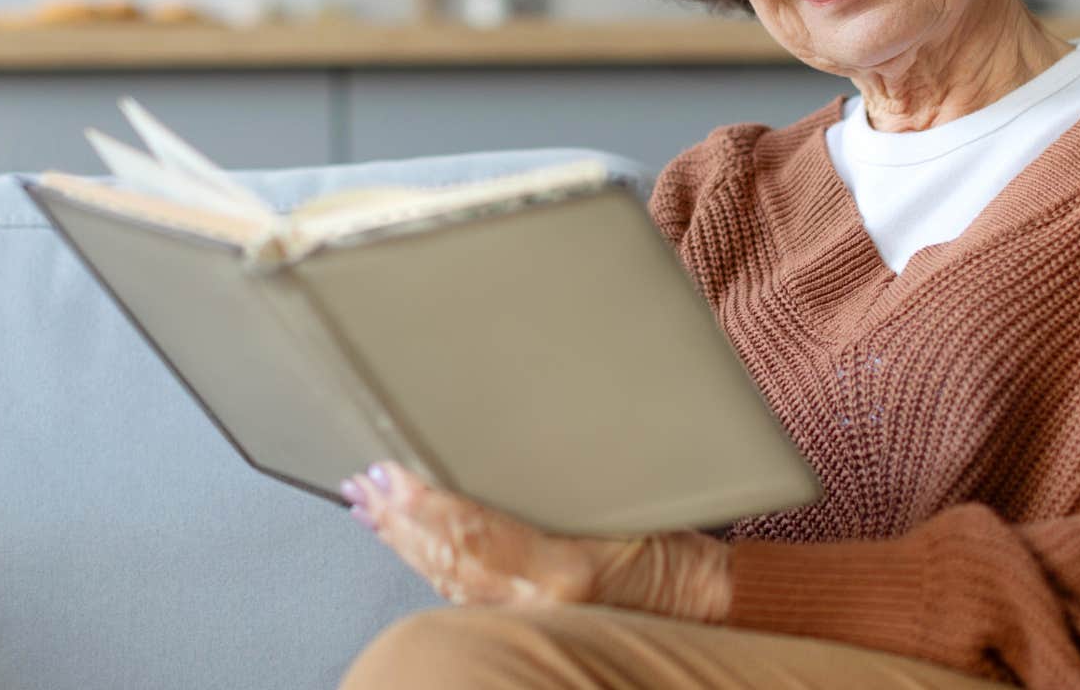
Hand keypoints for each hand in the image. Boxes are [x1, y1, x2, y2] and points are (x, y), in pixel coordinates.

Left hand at [343, 461, 731, 621]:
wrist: (715, 609)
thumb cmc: (684, 558)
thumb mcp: (635, 508)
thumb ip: (567, 490)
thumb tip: (505, 454)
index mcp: (567, 570)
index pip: (475, 532)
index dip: (425, 503)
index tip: (392, 473)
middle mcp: (541, 604)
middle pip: (450, 559)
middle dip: (400, 520)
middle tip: (365, 481)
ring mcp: (533, 622)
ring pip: (449, 581)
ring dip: (405, 541)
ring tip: (371, 507)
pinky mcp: (532, 625)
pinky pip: (466, 599)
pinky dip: (431, 569)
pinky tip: (414, 548)